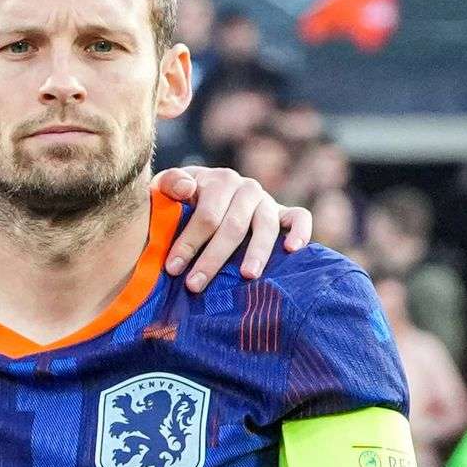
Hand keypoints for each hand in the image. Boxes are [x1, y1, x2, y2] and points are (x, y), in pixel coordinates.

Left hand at [162, 162, 310, 286]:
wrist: (199, 191)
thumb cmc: (177, 198)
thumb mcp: (166, 187)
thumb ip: (170, 183)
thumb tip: (187, 188)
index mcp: (219, 181)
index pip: (206, 216)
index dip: (189, 243)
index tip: (172, 269)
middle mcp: (246, 188)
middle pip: (233, 226)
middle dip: (213, 258)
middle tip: (195, 285)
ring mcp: (266, 200)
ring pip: (266, 226)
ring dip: (257, 252)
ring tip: (247, 276)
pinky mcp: (283, 212)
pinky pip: (299, 217)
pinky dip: (301, 231)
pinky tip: (293, 250)